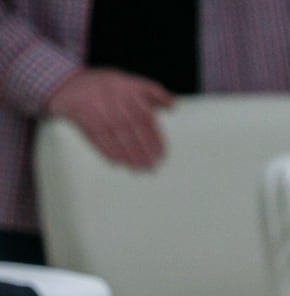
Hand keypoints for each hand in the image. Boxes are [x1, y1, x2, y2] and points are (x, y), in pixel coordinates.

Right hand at [46, 69, 170, 168]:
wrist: (66, 83)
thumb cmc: (105, 86)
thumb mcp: (127, 81)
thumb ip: (151, 92)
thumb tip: (172, 105)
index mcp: (125, 87)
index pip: (144, 115)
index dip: (155, 137)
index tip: (162, 154)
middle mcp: (111, 96)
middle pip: (130, 126)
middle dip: (143, 149)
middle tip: (153, 166)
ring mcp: (95, 105)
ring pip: (115, 133)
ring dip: (128, 154)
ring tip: (140, 169)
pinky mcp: (80, 115)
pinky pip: (96, 136)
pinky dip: (108, 151)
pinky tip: (119, 163)